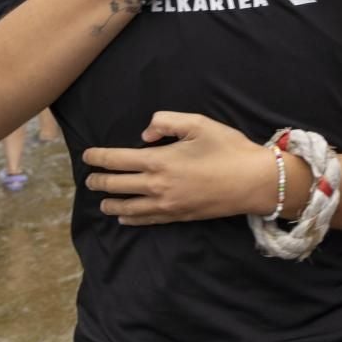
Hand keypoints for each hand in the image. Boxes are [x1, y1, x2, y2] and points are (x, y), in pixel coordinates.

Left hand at [82, 111, 307, 225]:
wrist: (253, 182)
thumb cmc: (228, 148)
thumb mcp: (199, 124)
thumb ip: (167, 122)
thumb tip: (144, 134)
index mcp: (159, 160)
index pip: (117, 160)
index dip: (98, 157)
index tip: (87, 155)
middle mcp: (156, 186)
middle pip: (117, 185)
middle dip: (98, 181)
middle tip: (89, 178)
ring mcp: (166, 205)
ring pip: (127, 207)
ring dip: (110, 202)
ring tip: (102, 200)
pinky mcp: (177, 216)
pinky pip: (146, 220)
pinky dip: (130, 218)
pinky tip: (124, 217)